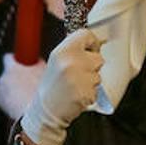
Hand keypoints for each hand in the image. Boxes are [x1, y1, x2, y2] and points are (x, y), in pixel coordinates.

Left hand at [0, 55, 45, 120]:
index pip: (8, 58)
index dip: (15, 60)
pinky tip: (22, 103)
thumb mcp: (44, 71)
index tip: (20, 62)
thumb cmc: (39, 92)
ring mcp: (0, 91)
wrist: (34, 113)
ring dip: (13, 89)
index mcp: (12, 68)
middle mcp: (3, 78)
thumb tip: (38, 61)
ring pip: (6, 87)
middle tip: (29, 82)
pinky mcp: (0, 102)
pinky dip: (11, 100)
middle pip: (8, 74)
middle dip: (17, 77)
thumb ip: (38, 63)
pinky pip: (4, 98)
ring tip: (27, 95)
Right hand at [19, 28, 102, 144]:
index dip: (91, 43)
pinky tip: (77, 94)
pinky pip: (98, 89)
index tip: (90, 50)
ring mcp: (80, 78)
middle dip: (92, 66)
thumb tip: (94, 41)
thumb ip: (73, 50)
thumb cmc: (52, 85)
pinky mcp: (87, 93)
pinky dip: (90, 93)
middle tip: (77, 74)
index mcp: (62, 51)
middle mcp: (72, 62)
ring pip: (99, 75)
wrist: (46, 110)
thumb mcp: (56, 61)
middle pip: (98, 57)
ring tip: (76, 85)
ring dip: (91, 81)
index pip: (86, 35)